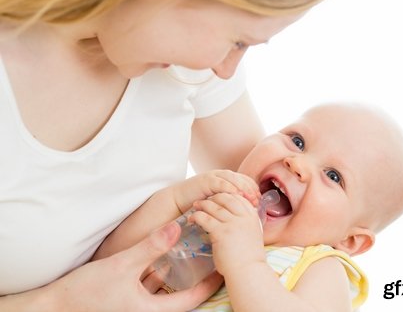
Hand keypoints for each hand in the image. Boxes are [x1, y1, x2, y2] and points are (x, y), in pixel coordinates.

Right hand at [39, 222, 221, 311]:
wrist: (54, 307)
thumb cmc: (85, 292)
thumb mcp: (122, 265)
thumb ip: (150, 246)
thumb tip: (176, 226)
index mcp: (151, 311)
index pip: (191, 299)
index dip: (209, 284)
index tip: (221, 267)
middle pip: (181, 296)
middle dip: (197, 278)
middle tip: (210, 258)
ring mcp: (137, 307)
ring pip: (165, 291)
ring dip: (178, 275)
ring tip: (192, 254)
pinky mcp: (127, 301)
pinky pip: (149, 288)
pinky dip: (159, 274)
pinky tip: (163, 258)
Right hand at [172, 170, 259, 212]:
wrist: (179, 204)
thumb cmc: (200, 207)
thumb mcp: (220, 206)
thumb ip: (231, 206)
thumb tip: (249, 214)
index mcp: (228, 181)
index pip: (246, 182)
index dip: (254, 190)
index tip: (260, 201)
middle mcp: (222, 176)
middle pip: (242, 179)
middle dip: (250, 189)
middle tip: (257, 200)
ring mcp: (214, 176)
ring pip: (232, 179)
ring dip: (242, 187)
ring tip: (250, 197)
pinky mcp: (206, 180)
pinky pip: (220, 182)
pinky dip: (229, 187)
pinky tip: (236, 195)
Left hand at [191, 193, 265, 276]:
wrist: (248, 272)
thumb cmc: (249, 258)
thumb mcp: (252, 234)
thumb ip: (244, 223)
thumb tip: (234, 217)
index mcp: (252, 216)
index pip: (238, 197)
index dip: (226, 195)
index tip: (218, 199)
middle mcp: (243, 217)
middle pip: (226, 198)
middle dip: (213, 198)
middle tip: (204, 201)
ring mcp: (232, 223)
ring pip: (214, 206)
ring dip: (202, 205)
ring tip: (195, 206)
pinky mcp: (220, 232)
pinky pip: (205, 218)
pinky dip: (197, 216)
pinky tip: (192, 219)